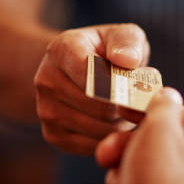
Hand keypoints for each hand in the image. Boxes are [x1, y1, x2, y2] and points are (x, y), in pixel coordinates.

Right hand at [33, 24, 149, 154]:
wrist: (80, 68)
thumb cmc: (110, 51)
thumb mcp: (124, 36)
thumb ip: (129, 43)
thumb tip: (127, 60)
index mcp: (63, 49)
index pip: (94, 77)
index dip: (122, 88)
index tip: (138, 88)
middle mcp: (46, 80)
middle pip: (101, 108)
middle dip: (126, 107)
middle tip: (138, 101)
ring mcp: (46, 110)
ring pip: (99, 130)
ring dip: (121, 125)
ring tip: (126, 110)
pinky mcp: (52, 134)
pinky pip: (92, 147)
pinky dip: (110, 139)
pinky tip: (115, 123)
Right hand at [96, 88, 183, 183]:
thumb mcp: (159, 131)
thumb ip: (164, 105)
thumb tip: (168, 94)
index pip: (181, 114)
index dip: (149, 113)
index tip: (124, 114)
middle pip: (160, 142)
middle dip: (129, 147)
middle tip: (107, 153)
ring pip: (147, 166)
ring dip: (125, 171)